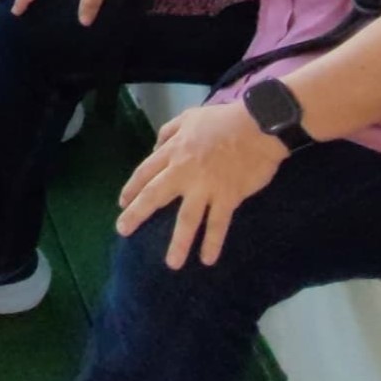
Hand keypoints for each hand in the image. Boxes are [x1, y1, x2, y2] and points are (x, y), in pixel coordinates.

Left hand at [116, 100, 288, 268]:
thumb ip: (168, 131)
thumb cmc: (222, 120)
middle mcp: (183, 172)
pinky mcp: (228, 197)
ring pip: (187, 219)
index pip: (145, 172)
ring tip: (172, 264)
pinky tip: (208, 259)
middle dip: (137, 214)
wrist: (257, 126)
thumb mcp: (188, 117)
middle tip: (123, 230)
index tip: (123, 203)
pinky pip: (218, 224)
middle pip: (155, 196)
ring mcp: (205, 188)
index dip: (132, 188)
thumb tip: (155, 148)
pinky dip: (213, 242)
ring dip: (178, 243)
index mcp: (173, 151)